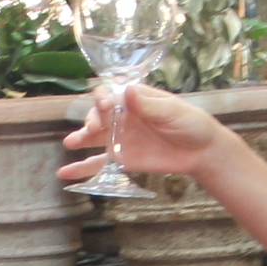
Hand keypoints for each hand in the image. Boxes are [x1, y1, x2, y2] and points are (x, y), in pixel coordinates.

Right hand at [61, 82, 228, 185]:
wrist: (201, 152)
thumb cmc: (191, 124)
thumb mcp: (174, 112)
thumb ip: (150, 106)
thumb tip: (129, 91)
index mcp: (135, 99)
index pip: (111, 93)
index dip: (103, 97)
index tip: (104, 106)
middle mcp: (122, 116)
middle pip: (98, 113)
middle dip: (91, 118)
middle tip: (92, 129)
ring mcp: (119, 137)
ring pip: (93, 136)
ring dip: (80, 138)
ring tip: (71, 143)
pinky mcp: (121, 158)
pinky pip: (97, 163)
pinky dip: (81, 168)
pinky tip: (64, 173)